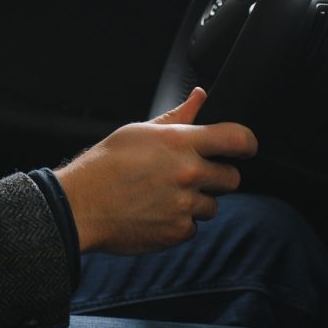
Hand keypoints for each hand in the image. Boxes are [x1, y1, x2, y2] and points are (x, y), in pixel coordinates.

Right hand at [54, 87, 256, 255]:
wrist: (81, 205)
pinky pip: (193, 227)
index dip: (246, 144)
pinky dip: (179, 223)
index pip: (237, 138)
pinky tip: (155, 213)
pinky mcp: (177, 231)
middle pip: (232, 178)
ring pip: (212, 205)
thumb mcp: (140, 131)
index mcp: (180, 142)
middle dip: (216, 177)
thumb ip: (177, 117)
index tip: (243, 149)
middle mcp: (188, 173)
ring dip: (195, 203)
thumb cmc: (107, 164)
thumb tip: (200, 96)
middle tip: (189, 177)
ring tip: (163, 196)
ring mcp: (185, 205)